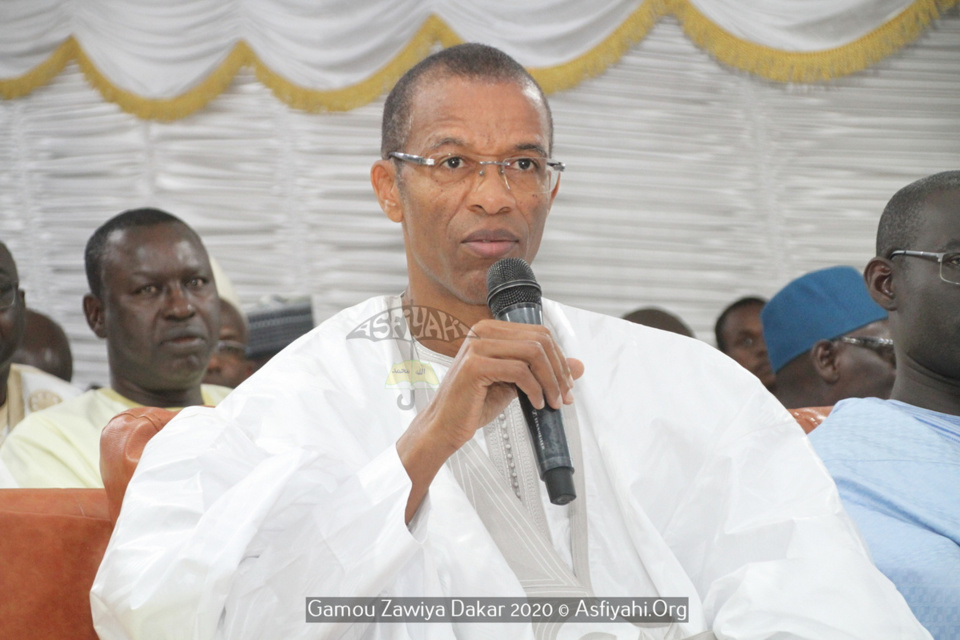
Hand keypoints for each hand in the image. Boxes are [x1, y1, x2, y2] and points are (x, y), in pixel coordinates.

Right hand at [397, 319, 583, 521]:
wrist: (444, 426)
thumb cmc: (474, 404)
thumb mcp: (516, 384)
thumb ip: (543, 371)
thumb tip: (578, 365)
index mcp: (491, 330)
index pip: (539, 334)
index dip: (559, 358)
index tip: (567, 384)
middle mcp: (482, 331)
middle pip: (540, 340)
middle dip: (558, 370)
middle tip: (564, 395)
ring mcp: (477, 346)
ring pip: (533, 353)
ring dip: (549, 381)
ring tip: (552, 401)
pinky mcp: (474, 365)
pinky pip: (519, 371)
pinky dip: (534, 389)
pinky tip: (535, 404)